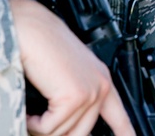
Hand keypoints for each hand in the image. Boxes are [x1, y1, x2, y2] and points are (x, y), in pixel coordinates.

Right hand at [9, 0, 133, 135]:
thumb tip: (66, 125)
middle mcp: (100, 85)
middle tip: (38, 123)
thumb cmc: (40, 45)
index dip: (125, 132)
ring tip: (30, 111)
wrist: (28, 28)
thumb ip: (72, 97)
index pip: (119, 115)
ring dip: (40, 127)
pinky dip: (33, 123)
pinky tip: (29, 111)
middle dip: (56, 132)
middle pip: (82, 132)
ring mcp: (90, 91)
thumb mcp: (64, 75)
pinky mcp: (75, 95)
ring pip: (62, 132)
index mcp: (100, 79)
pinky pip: (50, 127)